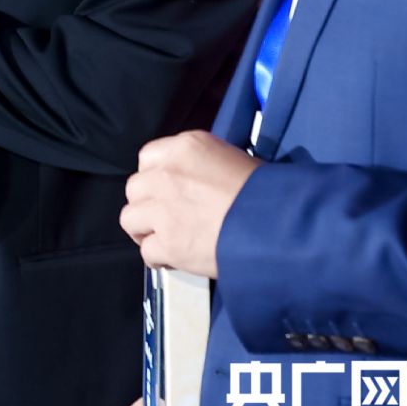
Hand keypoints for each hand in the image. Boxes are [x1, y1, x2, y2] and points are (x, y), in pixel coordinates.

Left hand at [118, 131, 259, 277]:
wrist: (277, 225)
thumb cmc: (265, 192)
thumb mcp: (232, 159)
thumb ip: (200, 165)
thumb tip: (192, 180)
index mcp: (184, 147)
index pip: (147, 158)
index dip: (155, 176)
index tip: (167, 189)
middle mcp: (166, 174)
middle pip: (134, 189)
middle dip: (147, 203)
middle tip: (166, 216)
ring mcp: (163, 209)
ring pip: (129, 219)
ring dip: (145, 230)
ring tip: (164, 237)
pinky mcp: (168, 243)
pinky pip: (146, 252)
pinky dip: (159, 258)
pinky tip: (175, 258)